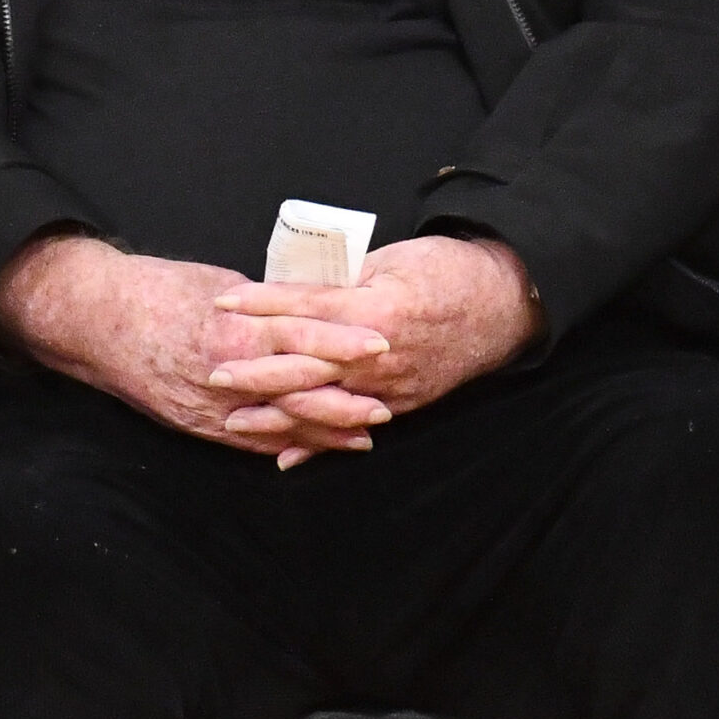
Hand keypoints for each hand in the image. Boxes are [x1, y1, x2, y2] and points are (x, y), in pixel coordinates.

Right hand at [0, 235, 391, 462]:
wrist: (99, 321)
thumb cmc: (159, 290)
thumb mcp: (220, 284)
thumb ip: (265, 305)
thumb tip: (306, 307)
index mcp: (233, 330)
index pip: (302, 338)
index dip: (344, 342)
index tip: (382, 343)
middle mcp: (225, 375)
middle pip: (298, 392)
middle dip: (345, 399)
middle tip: (387, 403)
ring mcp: (211, 407)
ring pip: (279, 424)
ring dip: (323, 432)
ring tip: (364, 434)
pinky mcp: (197, 425)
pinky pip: (250, 441)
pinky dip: (285, 446)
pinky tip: (313, 450)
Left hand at [209, 236, 543, 462]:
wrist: (504, 303)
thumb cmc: (447, 270)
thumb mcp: (391, 261)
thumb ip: (343, 281)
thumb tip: (295, 289)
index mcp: (376, 309)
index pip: (305, 307)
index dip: (261, 304)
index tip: (222, 302)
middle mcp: (380, 353)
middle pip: (307, 364)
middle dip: (256, 370)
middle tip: (213, 371)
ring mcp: (392, 385)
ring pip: (323, 404)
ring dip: (277, 414)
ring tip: (234, 419)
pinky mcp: (402, 403)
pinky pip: (351, 426)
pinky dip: (318, 442)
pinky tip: (285, 456)